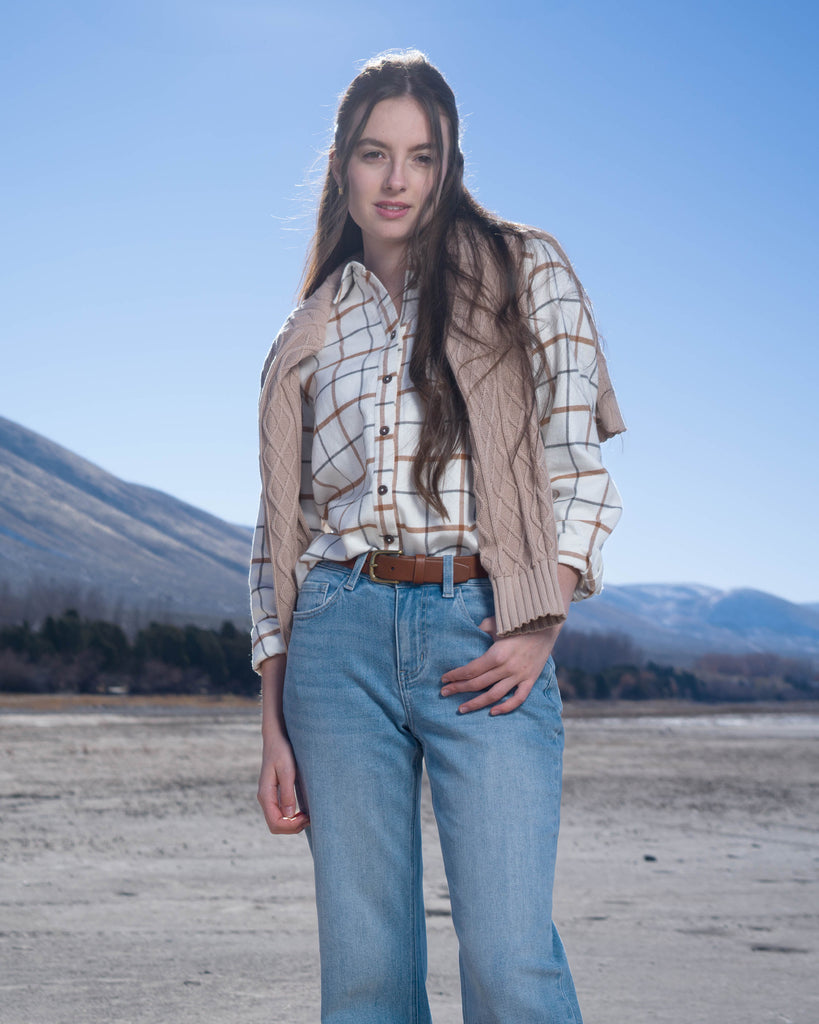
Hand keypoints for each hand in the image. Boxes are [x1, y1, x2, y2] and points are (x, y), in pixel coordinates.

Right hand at [257, 738, 309, 833]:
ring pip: (277, 821)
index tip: (307, 818)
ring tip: (308, 815)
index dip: (291, 826)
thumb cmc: (282, 751)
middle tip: (310, 818)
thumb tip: (290, 814)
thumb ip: (287, 792)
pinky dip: (291, 817)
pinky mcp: (274, 794)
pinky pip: (280, 813)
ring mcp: (269, 797)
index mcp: (265, 794)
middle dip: (292, 827)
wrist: (276, 737)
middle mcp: (265, 798)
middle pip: (275, 825)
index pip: (275, 823)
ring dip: (292, 823)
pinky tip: (302, 811)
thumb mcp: (287, 770)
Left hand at [440, 616, 557, 714]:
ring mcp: (519, 676)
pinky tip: (492, 712)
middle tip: (444, 693)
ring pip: (494, 695)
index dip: (456, 675)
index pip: (471, 670)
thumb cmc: (517, 622)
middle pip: (478, 684)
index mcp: (497, 654)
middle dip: (458, 689)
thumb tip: (467, 634)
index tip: (444, 679)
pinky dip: (506, 708)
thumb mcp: (495, 622)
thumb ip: (480, 630)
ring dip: (476, 703)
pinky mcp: (530, 680)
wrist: (545, 625)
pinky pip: (518, 699)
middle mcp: (507, 668)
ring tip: (461, 708)